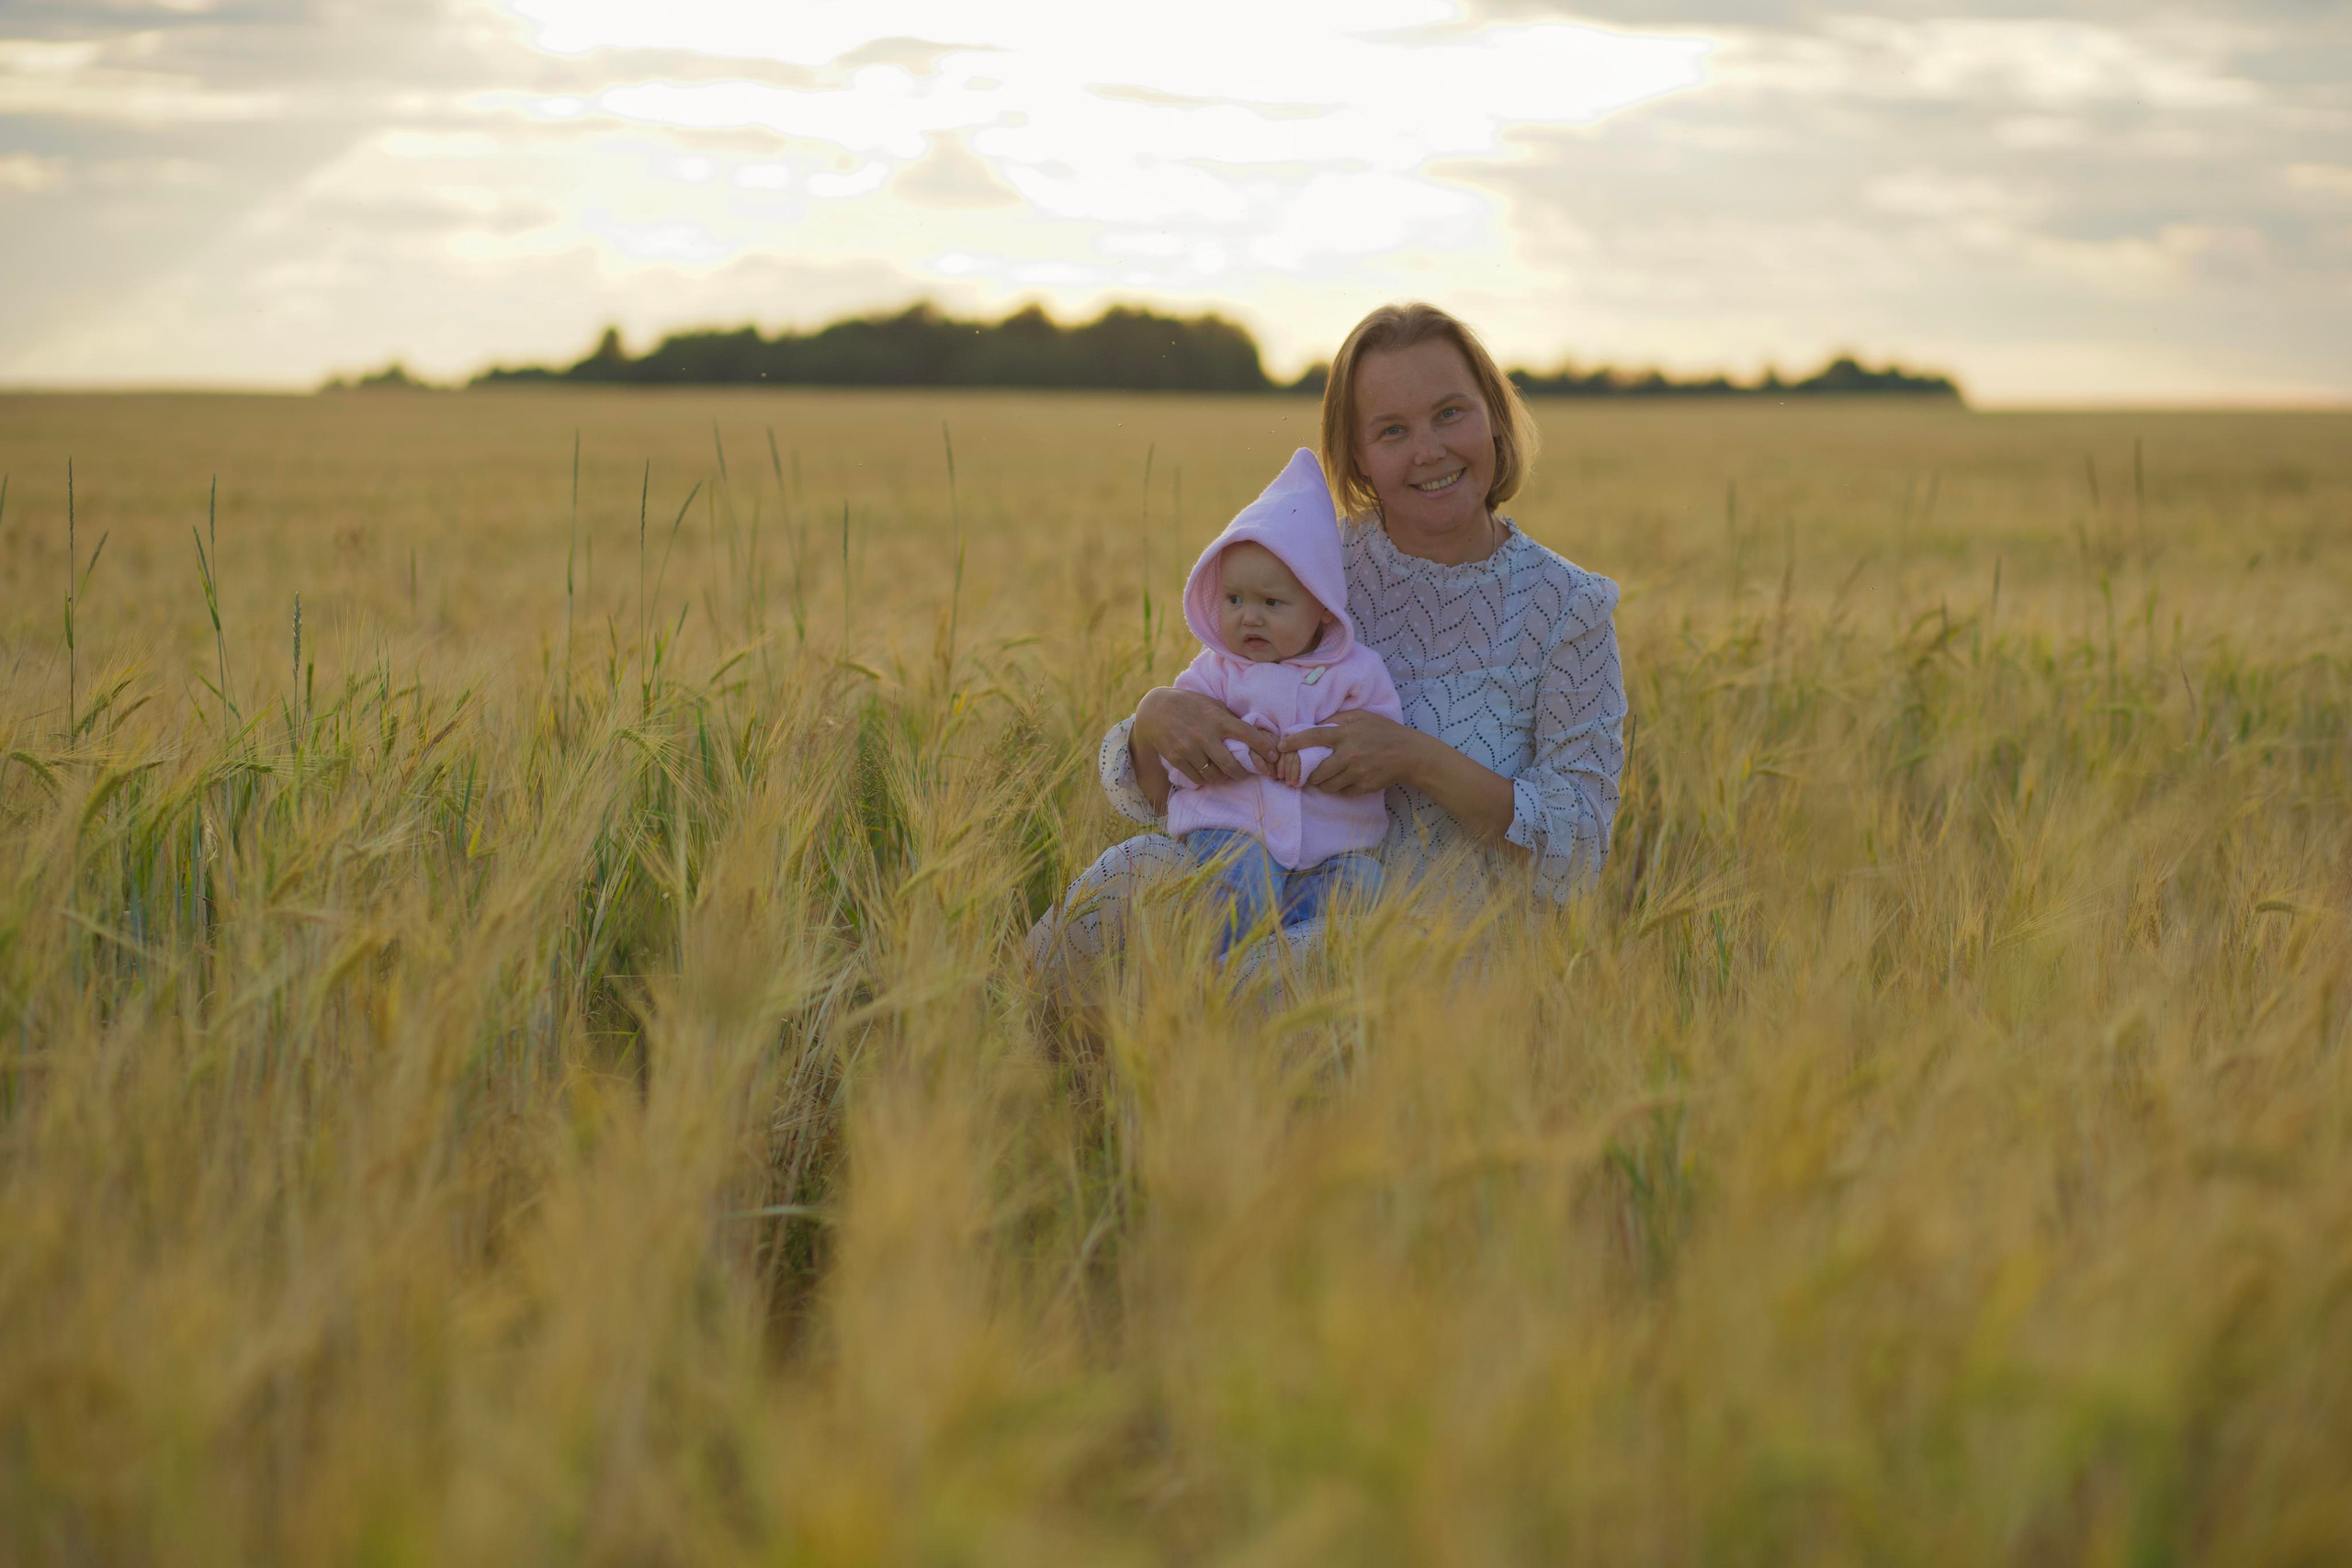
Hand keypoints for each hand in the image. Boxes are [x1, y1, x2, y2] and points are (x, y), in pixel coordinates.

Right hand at [1134, 687, 1278, 786]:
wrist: (1155, 709)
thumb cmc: (1189, 705)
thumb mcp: (1211, 704)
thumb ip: (1229, 718)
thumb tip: (1253, 731)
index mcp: (1218, 719)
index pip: (1247, 733)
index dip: (1263, 747)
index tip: (1273, 757)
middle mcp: (1205, 734)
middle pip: (1231, 765)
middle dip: (1242, 773)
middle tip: (1246, 773)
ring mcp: (1189, 748)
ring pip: (1214, 775)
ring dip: (1223, 778)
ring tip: (1226, 774)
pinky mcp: (1176, 758)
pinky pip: (1197, 778)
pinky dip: (1205, 779)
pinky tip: (1207, 774)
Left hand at [1279, 710, 1427, 796]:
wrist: (1409, 754)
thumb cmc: (1384, 732)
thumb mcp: (1362, 716)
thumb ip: (1339, 718)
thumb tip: (1317, 723)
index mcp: (1346, 735)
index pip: (1313, 737)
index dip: (1294, 742)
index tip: (1281, 746)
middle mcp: (1349, 755)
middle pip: (1316, 771)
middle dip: (1306, 774)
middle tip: (1302, 774)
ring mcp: (1356, 773)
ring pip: (1327, 785)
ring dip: (1321, 783)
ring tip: (1322, 778)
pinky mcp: (1364, 787)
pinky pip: (1342, 792)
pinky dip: (1339, 788)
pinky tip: (1342, 782)